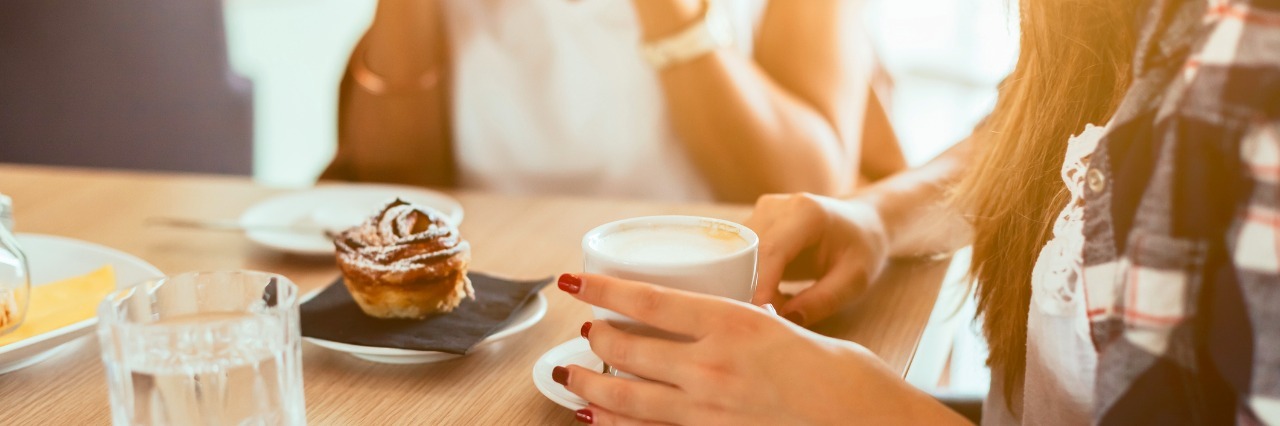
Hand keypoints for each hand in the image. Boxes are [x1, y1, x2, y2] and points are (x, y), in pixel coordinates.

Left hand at [554, 273, 963, 424]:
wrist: (868, 424)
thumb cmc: (842, 378)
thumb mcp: (786, 330)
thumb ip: (743, 325)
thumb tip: (712, 323)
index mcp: (734, 323)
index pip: (649, 301)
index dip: (603, 290)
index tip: (574, 282)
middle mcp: (714, 366)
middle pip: (630, 348)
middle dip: (597, 338)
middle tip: (584, 330)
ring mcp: (709, 410)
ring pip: (630, 396)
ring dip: (592, 384)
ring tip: (570, 374)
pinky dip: (616, 425)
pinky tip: (596, 418)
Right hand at [745, 193, 889, 325]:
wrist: (862, 222)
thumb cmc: (861, 248)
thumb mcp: (854, 279)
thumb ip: (822, 300)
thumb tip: (785, 320)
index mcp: (806, 212)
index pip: (771, 251)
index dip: (760, 284)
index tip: (759, 315)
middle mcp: (777, 207)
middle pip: (748, 251)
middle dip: (752, 289)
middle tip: (770, 320)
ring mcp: (762, 211)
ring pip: (739, 254)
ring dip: (751, 286)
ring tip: (780, 307)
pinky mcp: (754, 221)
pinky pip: (741, 254)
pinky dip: (752, 279)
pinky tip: (775, 295)